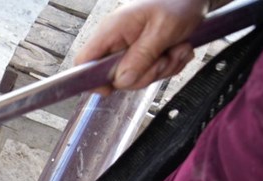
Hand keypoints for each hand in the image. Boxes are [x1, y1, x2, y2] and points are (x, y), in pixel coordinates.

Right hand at [75, 0, 207, 93]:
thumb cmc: (178, 2)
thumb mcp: (162, 30)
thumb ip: (141, 57)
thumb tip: (121, 81)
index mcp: (112, 30)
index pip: (84, 61)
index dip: (93, 80)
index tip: (112, 89)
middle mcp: (117, 41)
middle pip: (116, 77)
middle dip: (146, 74)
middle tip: (165, 58)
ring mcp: (130, 49)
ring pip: (137, 77)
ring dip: (162, 69)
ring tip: (177, 49)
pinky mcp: (143, 54)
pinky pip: (151, 73)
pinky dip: (169, 65)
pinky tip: (178, 49)